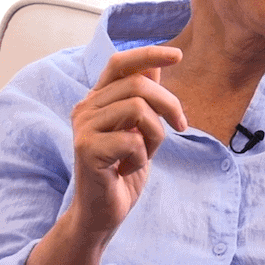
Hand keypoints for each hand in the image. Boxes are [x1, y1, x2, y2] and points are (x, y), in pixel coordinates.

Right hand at [69, 45, 186, 237]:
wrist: (104, 211)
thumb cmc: (124, 168)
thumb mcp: (139, 128)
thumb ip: (142, 98)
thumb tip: (155, 65)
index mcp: (98, 98)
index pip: (120, 62)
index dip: (149, 54)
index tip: (179, 55)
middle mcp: (86, 107)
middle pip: (139, 84)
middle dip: (169, 105)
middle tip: (180, 127)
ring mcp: (84, 127)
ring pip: (139, 109)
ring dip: (155, 135)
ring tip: (146, 153)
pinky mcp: (86, 148)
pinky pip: (133, 140)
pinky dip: (142, 157)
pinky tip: (128, 169)